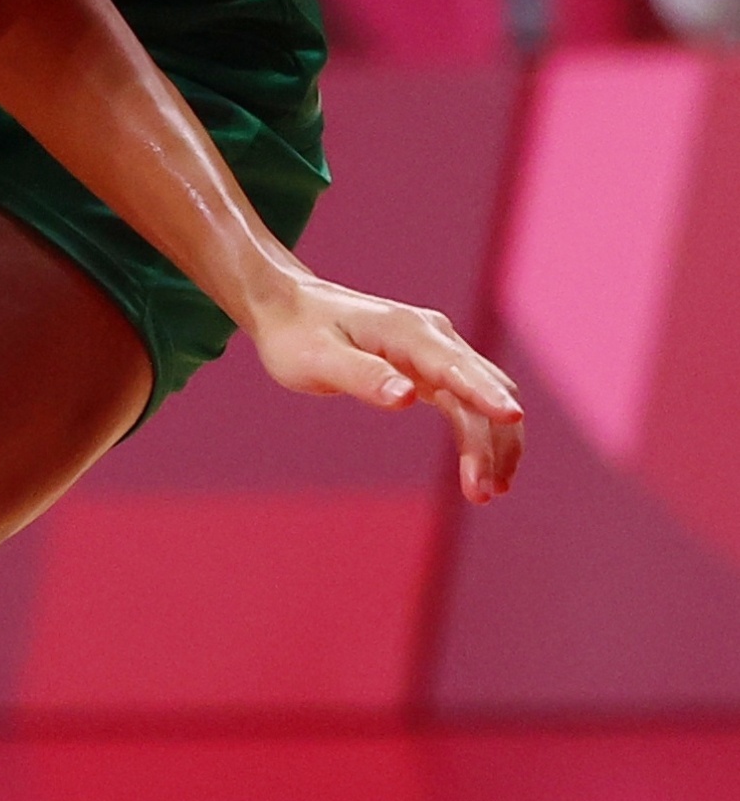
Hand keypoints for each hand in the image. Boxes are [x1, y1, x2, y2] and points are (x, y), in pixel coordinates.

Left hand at [240, 271, 524, 502]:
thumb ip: (362, 375)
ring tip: (485, 493)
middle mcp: (432, 335)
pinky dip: (482, 435)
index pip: (455, 365)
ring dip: (494, 443)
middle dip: (491, 439)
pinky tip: (484, 470)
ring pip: (485, 397)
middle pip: (482, 387)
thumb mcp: (317, 359)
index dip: (485, 393)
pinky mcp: (433, 368)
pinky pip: (471, 402)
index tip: (512, 419)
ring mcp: (437, 350)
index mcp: (406, 330)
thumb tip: (406, 397)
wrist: (288, 307)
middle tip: (481, 492)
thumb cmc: (296, 334)